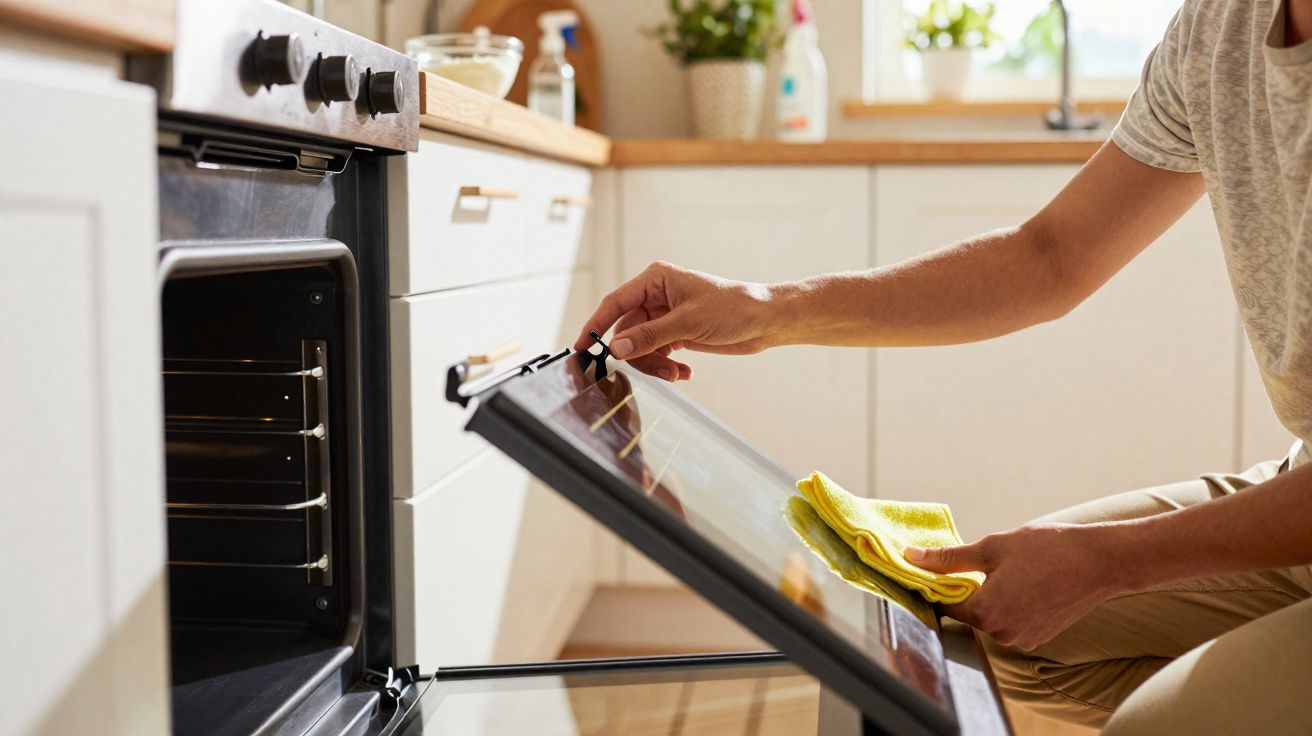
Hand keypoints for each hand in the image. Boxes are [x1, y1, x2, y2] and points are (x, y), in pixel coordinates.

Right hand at [575, 261, 779, 380]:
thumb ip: (650, 336)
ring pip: (641, 346)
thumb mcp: (688, 323)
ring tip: (676, 373)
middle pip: (627, 332)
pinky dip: (666, 366)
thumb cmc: (733, 308)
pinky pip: (656, 353)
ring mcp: (665, 316)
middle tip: (658, 370)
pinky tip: (684, 371)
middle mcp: (656, 296)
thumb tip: (618, 348)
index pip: (615, 303)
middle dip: (639, 355)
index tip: (581, 346)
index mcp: (655, 280)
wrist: (764, 321)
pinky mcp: (676, 333)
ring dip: (655, 364)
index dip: (595, 324)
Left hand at [904, 523, 1124, 650]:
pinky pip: (1013, 621)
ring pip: (993, 617)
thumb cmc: (1047, 550)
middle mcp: (1002, 635)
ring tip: (1016, 570)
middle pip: (970, 612)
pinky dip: (1014, 604)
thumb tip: (910, 557)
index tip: (945, 567)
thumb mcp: (991, 548)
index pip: (947, 604)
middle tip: (988, 562)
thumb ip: (948, 559)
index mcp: (985, 614)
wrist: (1100, 561)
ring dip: (994, 596)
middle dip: (972, 588)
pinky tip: (1028, 583)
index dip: (943, 584)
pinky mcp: (1041, 638)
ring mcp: (1024, 640)